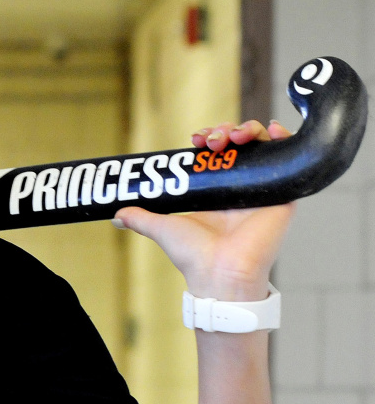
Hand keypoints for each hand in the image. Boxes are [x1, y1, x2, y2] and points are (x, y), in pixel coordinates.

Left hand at [113, 120, 294, 300]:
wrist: (219, 273)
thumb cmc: (194, 256)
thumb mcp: (161, 229)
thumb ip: (140, 218)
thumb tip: (116, 215)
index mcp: (215, 191)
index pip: (216, 153)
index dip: (208, 138)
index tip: (196, 138)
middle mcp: (239, 187)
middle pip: (238, 144)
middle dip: (225, 131)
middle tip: (213, 139)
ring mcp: (261, 189)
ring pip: (260, 146)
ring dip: (248, 130)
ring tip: (235, 136)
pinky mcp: (282, 195)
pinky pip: (288, 160)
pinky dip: (282, 138)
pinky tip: (272, 130)